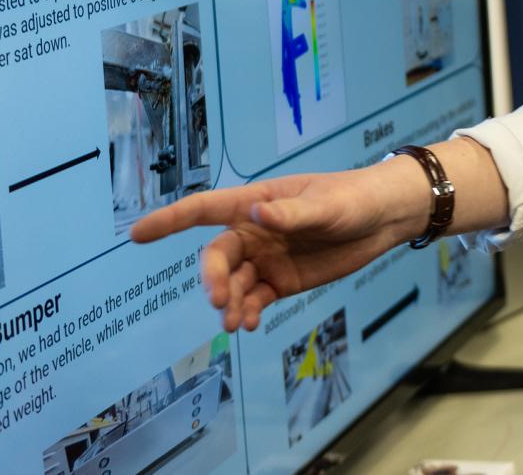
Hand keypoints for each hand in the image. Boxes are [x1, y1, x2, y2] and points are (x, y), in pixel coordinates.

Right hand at [130, 158, 426, 331]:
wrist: (385, 218)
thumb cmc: (353, 200)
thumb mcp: (327, 206)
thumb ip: (293, 213)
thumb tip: (256, 212)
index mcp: (257, 202)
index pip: (205, 209)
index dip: (170, 221)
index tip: (137, 235)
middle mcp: (254, 231)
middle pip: (217, 256)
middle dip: (212, 278)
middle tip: (219, 299)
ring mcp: (267, 258)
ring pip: (233, 283)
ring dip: (229, 302)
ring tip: (236, 321)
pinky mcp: (282, 281)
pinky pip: (254, 299)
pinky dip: (247, 312)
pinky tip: (250, 323)